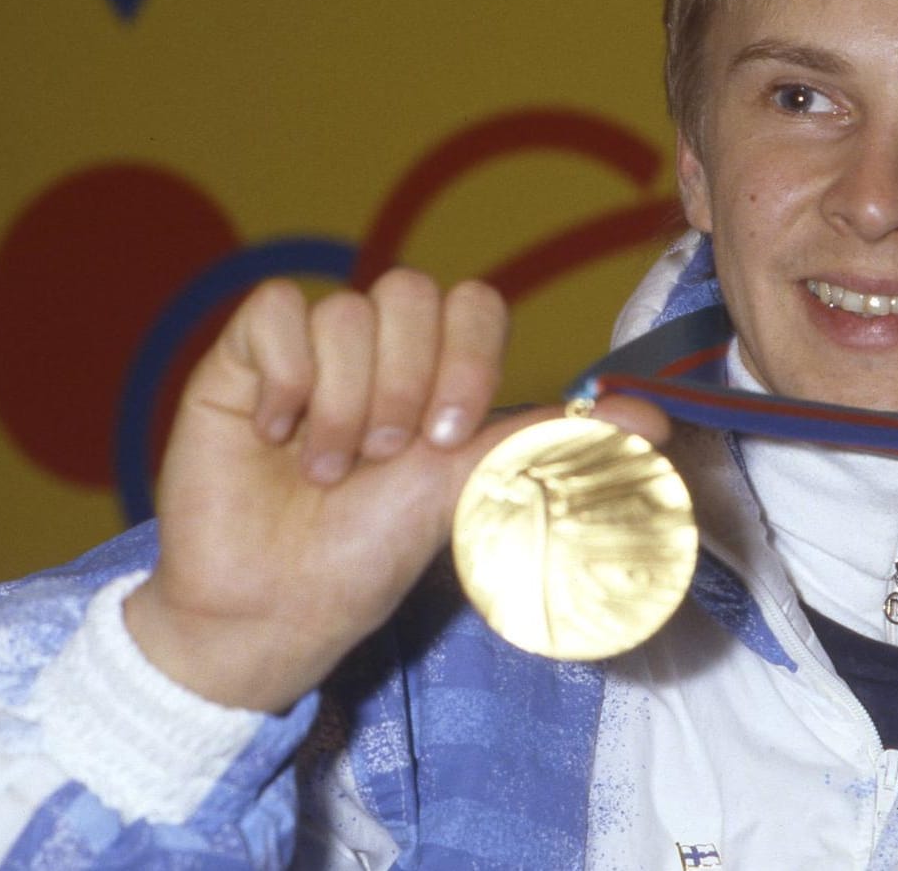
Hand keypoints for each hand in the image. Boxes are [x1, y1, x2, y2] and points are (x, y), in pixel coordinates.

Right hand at [123, 270, 667, 711]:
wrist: (275, 606)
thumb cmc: (369, 554)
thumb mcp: (470, 491)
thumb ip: (551, 442)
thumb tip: (655, 422)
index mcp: (436, 376)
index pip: (474, 303)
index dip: (468, 358)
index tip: (450, 438)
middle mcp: (375, 353)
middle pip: (411, 291)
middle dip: (407, 383)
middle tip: (384, 457)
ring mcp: (309, 351)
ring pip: (345, 309)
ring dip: (343, 402)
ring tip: (325, 469)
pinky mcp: (242, 358)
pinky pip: (276, 309)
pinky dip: (284, 376)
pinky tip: (275, 433)